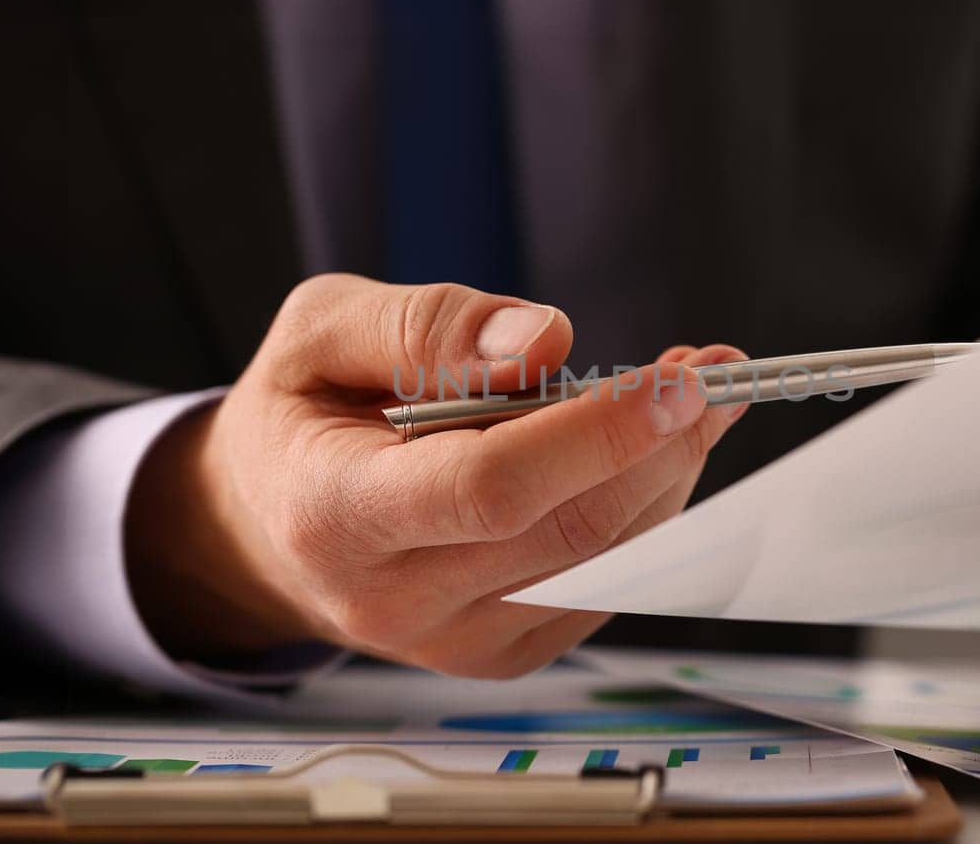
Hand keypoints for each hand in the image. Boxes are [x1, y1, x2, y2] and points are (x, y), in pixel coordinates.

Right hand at [125, 275, 746, 676]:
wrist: (267, 529)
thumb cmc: (300, 416)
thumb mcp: (321, 329)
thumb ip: (425, 326)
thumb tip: (545, 341)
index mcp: (335, 514)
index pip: (489, 488)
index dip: (595, 435)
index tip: (677, 381)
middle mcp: (396, 601)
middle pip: (570, 532)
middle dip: (662, 444)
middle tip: (711, 370)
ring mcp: (455, 643)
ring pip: (605, 563)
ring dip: (668, 473)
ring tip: (688, 395)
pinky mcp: (504, 654)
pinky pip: (605, 584)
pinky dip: (646, 511)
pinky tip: (647, 451)